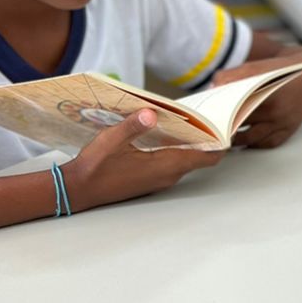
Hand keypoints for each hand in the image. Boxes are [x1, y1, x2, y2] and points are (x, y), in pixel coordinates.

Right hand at [63, 109, 224, 210]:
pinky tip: (167, 133)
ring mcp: (160, 180)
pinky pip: (173, 163)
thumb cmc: (94, 167)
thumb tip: (152, 112)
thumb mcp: (111, 140)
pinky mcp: (150, 180)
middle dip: (207, 137)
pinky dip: (177, 149)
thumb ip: (133, 125)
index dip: (219, 141)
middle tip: (207, 115)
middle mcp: (168, 176)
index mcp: (165, 166)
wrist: (76, 190)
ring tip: (189, 120)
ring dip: (191, 142)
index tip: (225, 124)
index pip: (206, 156)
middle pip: (200, 156)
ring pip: (186, 159)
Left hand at [211, 48, 301, 149]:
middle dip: (225, 129)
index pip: (233, 112)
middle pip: (241, 126)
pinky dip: (256, 144)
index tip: (208, 121)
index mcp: (265, 94)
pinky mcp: (290, 128)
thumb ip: (231, 75)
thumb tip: (213, 87)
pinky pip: (269, 143)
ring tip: (225, 137)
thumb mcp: (255, 66)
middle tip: (213, 130)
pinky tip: (246, 140)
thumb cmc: (283, 68)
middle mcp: (276, 111)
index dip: (218, 118)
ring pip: (254, 138)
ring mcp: (284, 122)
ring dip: (238, 139)